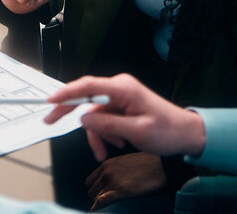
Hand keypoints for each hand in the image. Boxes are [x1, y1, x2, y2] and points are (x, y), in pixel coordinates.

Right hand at [43, 74, 206, 161]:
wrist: (186, 133)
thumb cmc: (168, 131)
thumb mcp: (137, 131)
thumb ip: (108, 124)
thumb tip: (84, 119)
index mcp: (123, 88)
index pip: (87, 86)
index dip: (66, 92)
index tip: (50, 100)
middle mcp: (118, 88)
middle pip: (84, 97)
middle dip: (68, 111)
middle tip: (50, 121)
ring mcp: (118, 97)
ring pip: (93, 114)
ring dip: (96, 133)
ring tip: (104, 150)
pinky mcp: (120, 106)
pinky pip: (103, 118)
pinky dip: (105, 132)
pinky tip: (116, 142)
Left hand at [84, 153, 167, 210]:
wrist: (162, 166)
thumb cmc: (147, 164)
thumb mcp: (125, 162)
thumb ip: (114, 170)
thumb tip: (111, 179)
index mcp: (107, 164)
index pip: (90, 181)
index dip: (94, 190)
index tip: (99, 196)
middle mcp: (107, 171)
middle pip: (91, 190)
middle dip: (95, 198)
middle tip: (103, 204)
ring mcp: (113, 180)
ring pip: (95, 197)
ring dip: (98, 203)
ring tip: (105, 207)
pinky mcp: (121, 190)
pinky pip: (102, 200)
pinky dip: (98, 206)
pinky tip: (96, 210)